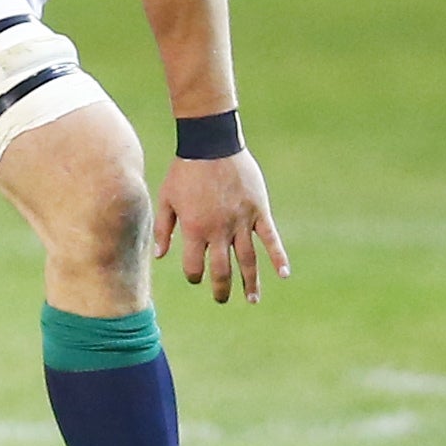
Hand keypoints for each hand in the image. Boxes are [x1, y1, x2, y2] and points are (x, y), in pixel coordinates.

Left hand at [155, 151, 289, 302]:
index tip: (196, 279)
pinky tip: (284, 274)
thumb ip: (164, 229)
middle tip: (222, 299)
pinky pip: (271, 239)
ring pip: (248, 260)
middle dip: (221, 289)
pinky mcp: (258, 211)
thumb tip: (160, 256)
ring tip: (252, 300)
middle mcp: (219, 231)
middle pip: (222, 270)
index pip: (195, 267)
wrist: (211, 144)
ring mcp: (241, 222)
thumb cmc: (184, 171)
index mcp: (195, 230)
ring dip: (250, 283)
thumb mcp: (167, 199)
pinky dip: (279, 257)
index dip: (194, 277)